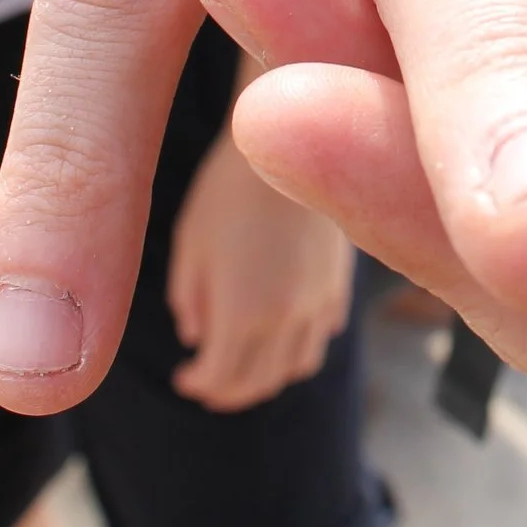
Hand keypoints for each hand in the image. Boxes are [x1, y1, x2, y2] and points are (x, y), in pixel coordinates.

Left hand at [166, 66, 355, 411]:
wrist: (299, 137)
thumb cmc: (230, 183)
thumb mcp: (190, 241)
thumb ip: (188, 298)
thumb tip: (195, 337)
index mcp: (242, 315)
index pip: (219, 379)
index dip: (198, 383)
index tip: (184, 377)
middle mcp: (287, 321)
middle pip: (258, 384)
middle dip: (228, 389)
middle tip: (207, 381)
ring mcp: (321, 305)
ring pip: (295, 367)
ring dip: (266, 375)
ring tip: (243, 360)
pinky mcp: (341, 284)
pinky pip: (321, 336)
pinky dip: (298, 347)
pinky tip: (282, 328)